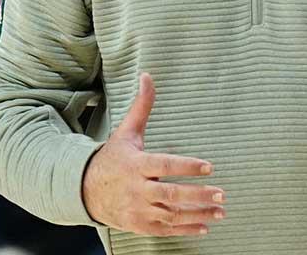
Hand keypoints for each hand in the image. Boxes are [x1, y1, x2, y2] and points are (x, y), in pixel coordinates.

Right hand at [83, 73, 225, 235]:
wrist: (85, 191)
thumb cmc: (112, 158)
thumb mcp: (126, 132)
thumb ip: (142, 106)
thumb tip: (147, 75)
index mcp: (136, 164)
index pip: (164, 165)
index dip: (187, 167)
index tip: (209, 166)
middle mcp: (137, 189)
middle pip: (170, 194)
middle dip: (197, 195)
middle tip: (221, 194)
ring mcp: (137, 210)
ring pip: (171, 215)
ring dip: (198, 214)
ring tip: (220, 211)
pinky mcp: (139, 225)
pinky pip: (165, 230)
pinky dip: (185, 230)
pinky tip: (205, 227)